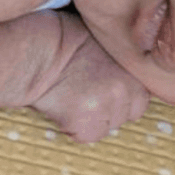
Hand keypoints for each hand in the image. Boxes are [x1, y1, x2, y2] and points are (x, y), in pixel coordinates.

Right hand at [30, 33, 149, 142]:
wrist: (34, 49)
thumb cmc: (62, 38)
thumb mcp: (104, 40)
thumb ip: (122, 64)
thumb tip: (125, 80)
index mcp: (134, 68)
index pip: (140, 99)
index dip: (118, 96)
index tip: (100, 87)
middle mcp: (125, 88)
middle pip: (124, 116)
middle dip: (106, 109)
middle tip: (83, 90)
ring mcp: (107, 106)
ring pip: (106, 128)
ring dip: (90, 118)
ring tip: (71, 95)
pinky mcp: (86, 123)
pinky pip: (86, 136)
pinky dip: (73, 127)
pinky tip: (62, 105)